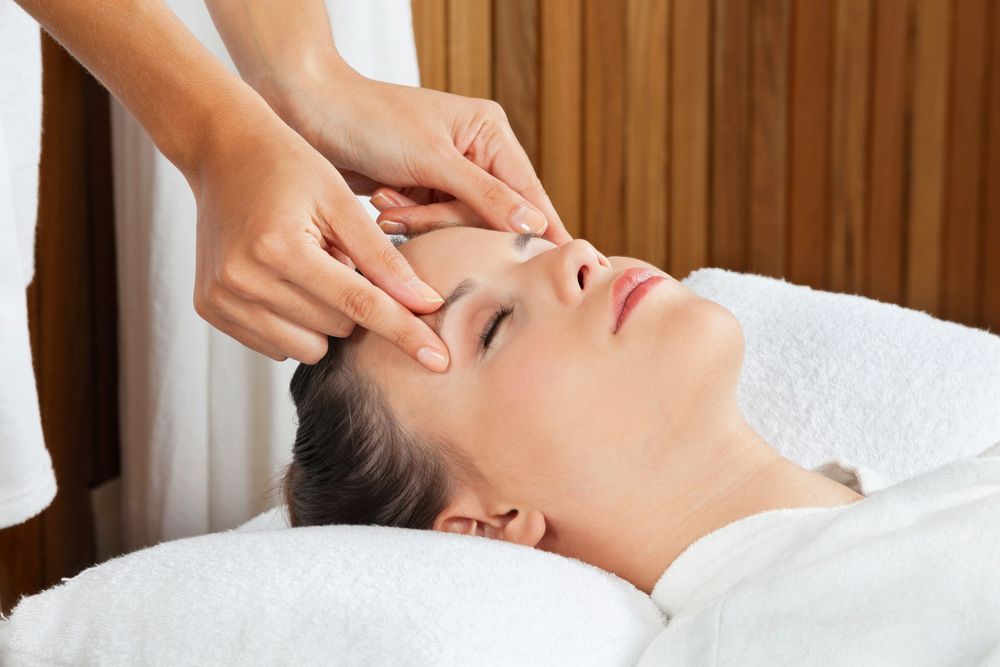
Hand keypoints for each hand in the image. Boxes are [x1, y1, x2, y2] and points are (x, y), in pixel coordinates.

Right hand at [186, 100, 450, 370]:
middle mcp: (244, 279)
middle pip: (337, 330)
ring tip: (310, 269)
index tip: (440, 361)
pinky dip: (294, 323)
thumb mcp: (343, 201)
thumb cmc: (289, 168)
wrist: (222, 152)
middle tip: (338, 259)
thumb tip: (427, 306)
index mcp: (279, 246)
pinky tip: (285, 282)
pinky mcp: (210, 309)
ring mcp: (221, 298)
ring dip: (324, 318)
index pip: (359, 305)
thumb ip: (384, 258)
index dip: (405, 333)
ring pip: (308, 348)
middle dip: (353, 305)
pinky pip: (276, 347)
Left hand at [268, 64, 573, 244]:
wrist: (309, 111)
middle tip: (408, 212)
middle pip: (490, 216)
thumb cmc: (370, 120)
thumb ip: (485, 195)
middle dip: (447, 220)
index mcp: (489, 133)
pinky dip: (406, 220)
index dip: (543, 228)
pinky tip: (383, 206)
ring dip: (421, 220)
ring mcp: (448, 174)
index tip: (565, 261)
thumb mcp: (432, 159)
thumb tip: (533, 225)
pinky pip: (430, 223)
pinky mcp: (421, 190)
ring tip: (387, 204)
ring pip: (457, 225)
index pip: (528, 192)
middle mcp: (476, 153)